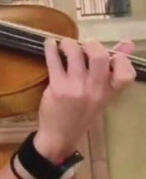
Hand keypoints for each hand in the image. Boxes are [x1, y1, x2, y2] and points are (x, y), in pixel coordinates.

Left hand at [35, 37, 136, 160]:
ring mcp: (76, 88)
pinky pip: (54, 61)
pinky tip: (49, 45)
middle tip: (83, 46)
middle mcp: (95, 89)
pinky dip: (50, 48)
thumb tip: (129, 44)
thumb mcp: (102, 94)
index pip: (126, 73)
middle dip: (91, 44)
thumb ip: (114, 69)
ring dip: (68, 44)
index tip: (112, 54)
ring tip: (64, 45)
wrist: (61, 135)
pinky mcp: (58, 87)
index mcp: (109, 91)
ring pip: (75, 54)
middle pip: (99, 56)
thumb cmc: (83, 112)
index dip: (122, 59)